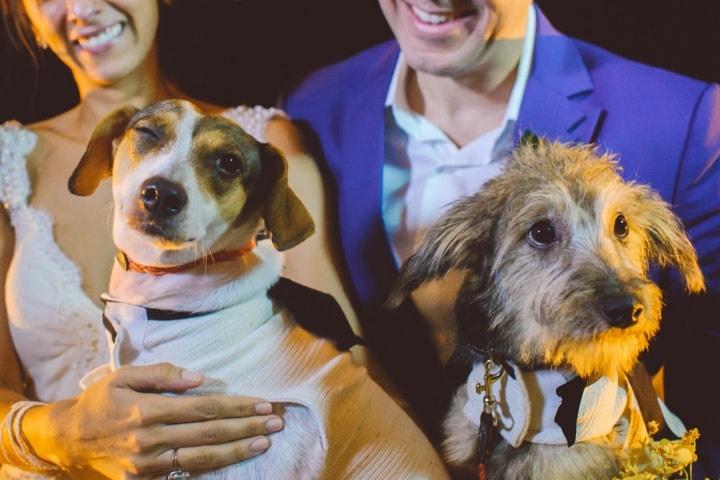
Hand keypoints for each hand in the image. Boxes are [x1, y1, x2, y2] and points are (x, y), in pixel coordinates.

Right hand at [25, 363, 282, 478]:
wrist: (69, 439)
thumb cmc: (101, 401)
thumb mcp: (124, 376)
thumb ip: (161, 374)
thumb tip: (198, 377)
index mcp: (146, 411)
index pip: (203, 408)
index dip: (236, 406)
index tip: (262, 402)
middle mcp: (150, 440)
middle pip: (209, 434)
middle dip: (246, 427)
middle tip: (275, 422)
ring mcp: (148, 465)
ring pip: (202, 458)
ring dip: (237, 450)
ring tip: (264, 442)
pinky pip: (184, 474)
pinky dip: (211, 468)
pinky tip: (233, 460)